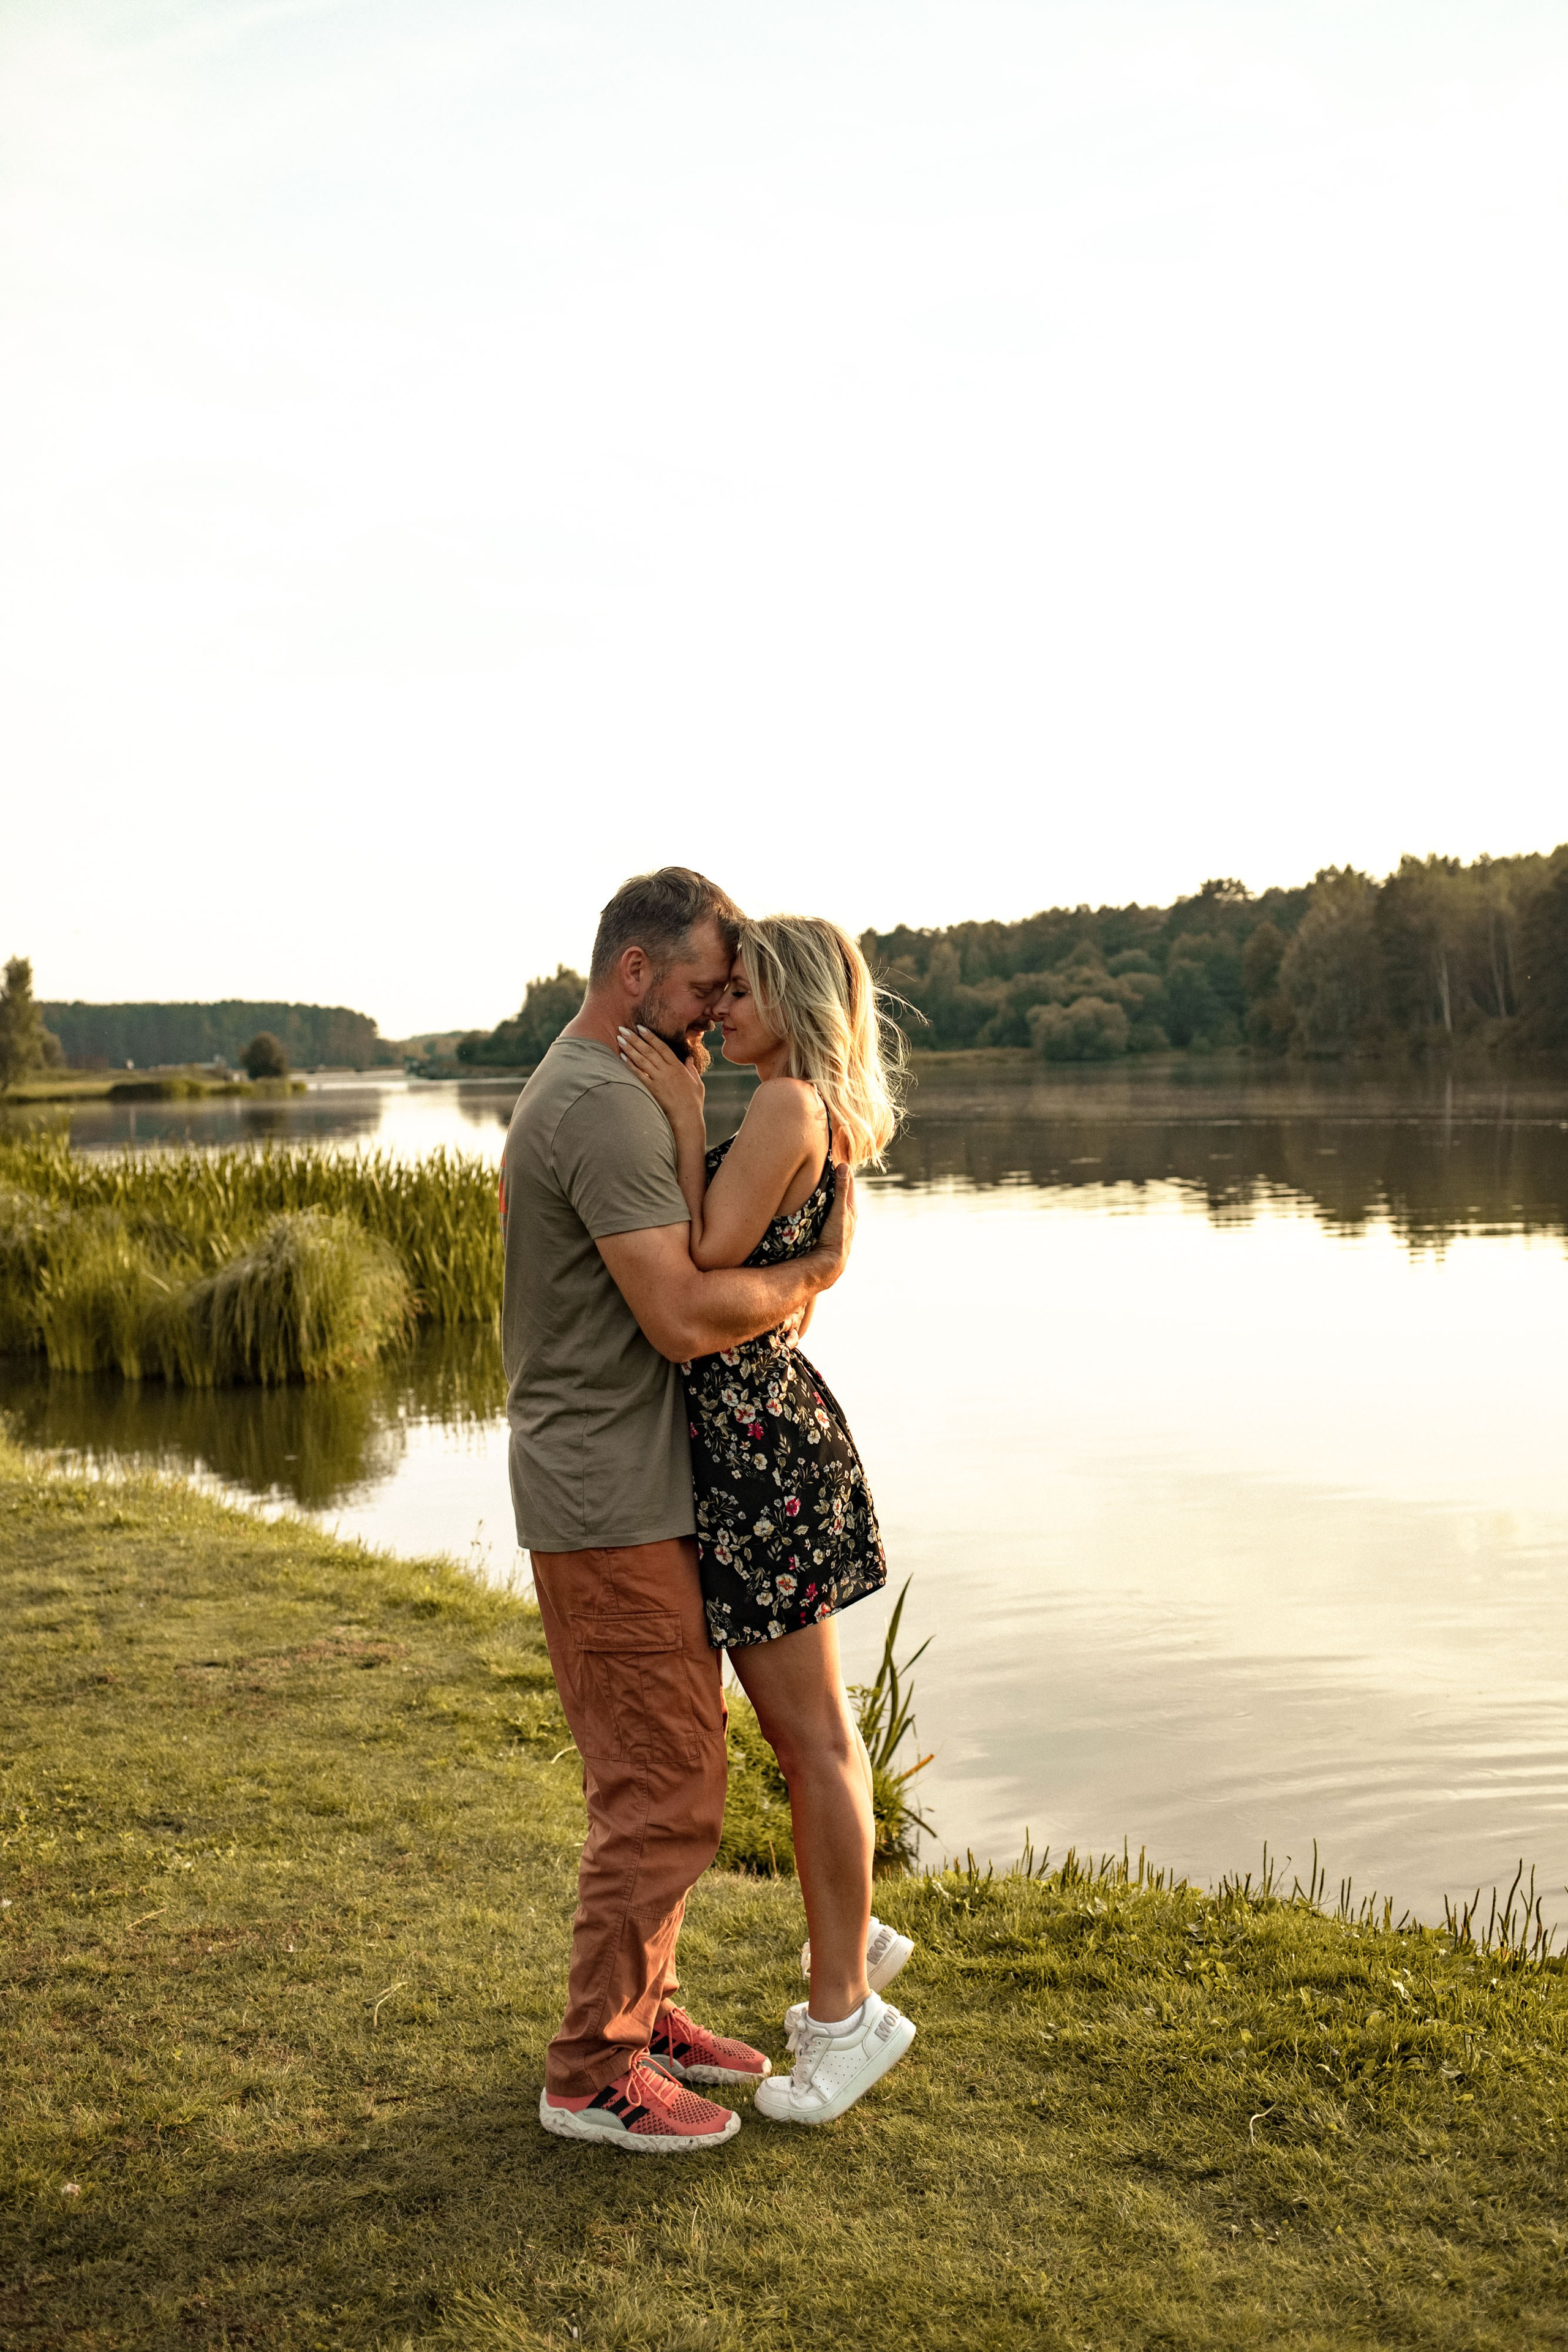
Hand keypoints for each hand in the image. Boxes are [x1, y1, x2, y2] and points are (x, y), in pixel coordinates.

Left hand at [617, 1024, 706, 1141]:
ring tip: (620, 1039)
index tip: (640, 1027)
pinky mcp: (652, 1090)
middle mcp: (667, 1071)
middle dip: (635, 1039)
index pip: (662, 1047)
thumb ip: (692, 1069)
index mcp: (678, 1067)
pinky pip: (639, 1075)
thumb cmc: (693, 1102)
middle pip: (649, 1051)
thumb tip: (689, 1059)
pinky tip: (622, 1057)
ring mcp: (659, 1080)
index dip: (650, 1036)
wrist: (687, 1118)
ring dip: (630, 1049)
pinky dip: (630, 1065)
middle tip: (623, 1029)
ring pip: (642, 1060)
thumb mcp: (697, 1082)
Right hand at [809, 1162, 856, 1290]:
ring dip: (828, 1190)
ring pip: (834, 1200)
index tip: (832, 1155)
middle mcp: (847, 1213)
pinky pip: (827, 1210)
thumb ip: (841, 1189)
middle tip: (824, 1163)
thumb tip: (844, 1165)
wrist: (829, 1263)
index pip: (848, 1180)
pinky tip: (814, 1202)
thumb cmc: (836, 1236)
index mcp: (850, 1206)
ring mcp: (838, 1221)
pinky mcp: (829, 1228)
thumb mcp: (839, 1210)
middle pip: (842, 1190)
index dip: (841, 1168)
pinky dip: (823, 1203)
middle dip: (835, 1177)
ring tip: (817, 1179)